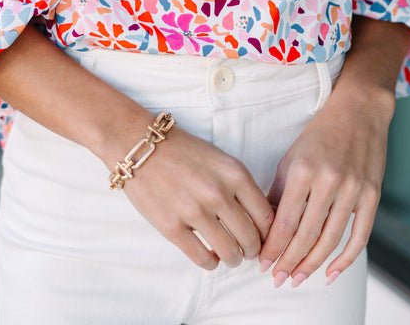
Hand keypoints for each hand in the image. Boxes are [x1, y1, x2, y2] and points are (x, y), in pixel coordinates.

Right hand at [117, 123, 275, 270]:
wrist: (140, 146)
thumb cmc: (182, 151)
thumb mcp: (220, 160)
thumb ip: (240, 187)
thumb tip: (260, 220)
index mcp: (234, 173)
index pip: (266, 216)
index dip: (269, 233)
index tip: (264, 237)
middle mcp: (218, 193)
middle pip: (250, 238)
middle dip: (252, 249)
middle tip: (247, 250)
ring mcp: (194, 211)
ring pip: (230, 253)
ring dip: (233, 258)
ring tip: (230, 255)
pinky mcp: (172, 227)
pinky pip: (203, 259)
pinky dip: (211, 262)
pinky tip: (209, 256)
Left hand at [258, 85, 394, 287]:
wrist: (359, 111)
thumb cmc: (320, 134)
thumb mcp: (292, 157)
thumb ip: (280, 193)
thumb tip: (267, 228)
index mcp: (304, 170)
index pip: (286, 221)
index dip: (273, 247)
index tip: (262, 263)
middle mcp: (329, 181)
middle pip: (307, 235)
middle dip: (289, 261)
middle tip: (277, 279)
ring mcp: (354, 189)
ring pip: (331, 240)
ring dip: (312, 264)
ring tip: (297, 278)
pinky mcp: (372, 195)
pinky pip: (359, 236)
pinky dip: (346, 259)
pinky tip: (331, 273)